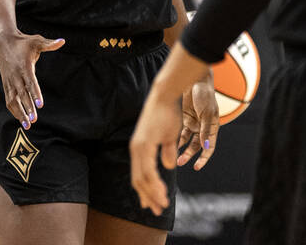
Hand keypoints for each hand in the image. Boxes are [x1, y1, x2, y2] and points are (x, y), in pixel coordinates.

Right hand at [0, 31, 64, 128]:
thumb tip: (62, 41)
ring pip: (13, 100)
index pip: (31, 82)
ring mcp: (9, 81)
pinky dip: (14, 110)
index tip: (40, 105)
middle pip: (22, 94)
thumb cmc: (23, 42)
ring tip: (28, 125)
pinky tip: (21, 119)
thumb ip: (49, 44)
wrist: (3, 43)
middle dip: (28, 107)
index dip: (35, 94)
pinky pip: (9, 100)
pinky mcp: (6, 85)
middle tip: (34, 120)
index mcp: (24, 66)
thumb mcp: (36, 40)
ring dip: (20, 113)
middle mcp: (16, 76)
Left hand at [129, 86, 180, 216]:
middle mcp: (136, 149)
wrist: (165, 95)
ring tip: (162, 206)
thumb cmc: (168, 113)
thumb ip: (167, 151)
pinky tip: (161, 192)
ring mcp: (138, 147)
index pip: (140, 175)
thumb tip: (167, 166)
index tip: (152, 204)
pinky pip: (147, 169)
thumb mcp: (169, 136)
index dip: (146, 191)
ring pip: (142, 178)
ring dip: (152, 194)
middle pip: (139, 180)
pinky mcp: (143, 144)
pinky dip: (154, 183)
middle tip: (157, 211)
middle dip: (149, 197)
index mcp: (140, 148)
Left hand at [176, 73, 218, 169]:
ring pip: (188, 141)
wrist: (196, 80)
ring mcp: (194, 124)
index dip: (204, 158)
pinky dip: (177, 139)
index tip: (196, 166)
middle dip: (190, 155)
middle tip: (181, 162)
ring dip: (182, 149)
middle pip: (197, 146)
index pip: (209, 147)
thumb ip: (205, 130)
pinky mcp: (185, 119)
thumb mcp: (207, 113)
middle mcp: (203, 128)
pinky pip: (181, 133)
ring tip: (175, 157)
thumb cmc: (205, 95)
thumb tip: (205, 146)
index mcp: (212, 128)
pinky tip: (171, 145)